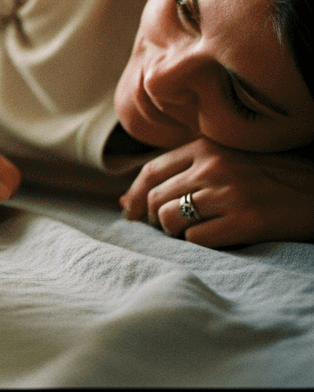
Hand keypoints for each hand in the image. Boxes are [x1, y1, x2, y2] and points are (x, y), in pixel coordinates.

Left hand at [120, 136, 313, 246]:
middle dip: (154, 219)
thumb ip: (180, 174)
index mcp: (205, 147)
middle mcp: (213, 166)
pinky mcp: (245, 220)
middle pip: (156, 198)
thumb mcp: (224, 163)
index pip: (151, 171)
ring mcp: (229, 192)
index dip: (135, 195)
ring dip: (174, 233)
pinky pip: (196, 239)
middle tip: (168, 229)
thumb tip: (125, 201)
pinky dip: (197, 244)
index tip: (131, 213)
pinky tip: (213, 239)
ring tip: (190, 233)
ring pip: (170, 219)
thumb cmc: (265, 179)